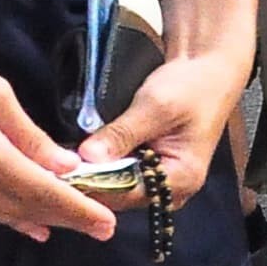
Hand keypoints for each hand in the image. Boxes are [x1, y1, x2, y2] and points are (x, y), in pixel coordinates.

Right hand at [0, 27, 114, 240]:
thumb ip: (28, 134)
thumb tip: (64, 166)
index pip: (41, 192)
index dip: (77, 210)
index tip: (106, 225)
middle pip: (22, 209)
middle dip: (63, 219)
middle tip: (99, 228)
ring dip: (34, 217)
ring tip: (67, 222)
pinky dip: (2, 212)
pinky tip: (22, 217)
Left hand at [76, 43, 253, 210]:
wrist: (210, 70)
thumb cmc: (192, 86)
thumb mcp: (155, 106)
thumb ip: (122, 134)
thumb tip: (86, 157)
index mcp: (181, 178)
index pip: (126, 194)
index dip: (92, 184)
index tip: (60, 171)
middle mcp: (172, 188)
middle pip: (121, 195)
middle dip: (91, 180)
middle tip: (56, 165)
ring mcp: (162, 180)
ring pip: (118, 186)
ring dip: (95, 173)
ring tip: (65, 160)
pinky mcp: (152, 168)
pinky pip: (122, 175)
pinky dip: (103, 165)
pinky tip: (84, 155)